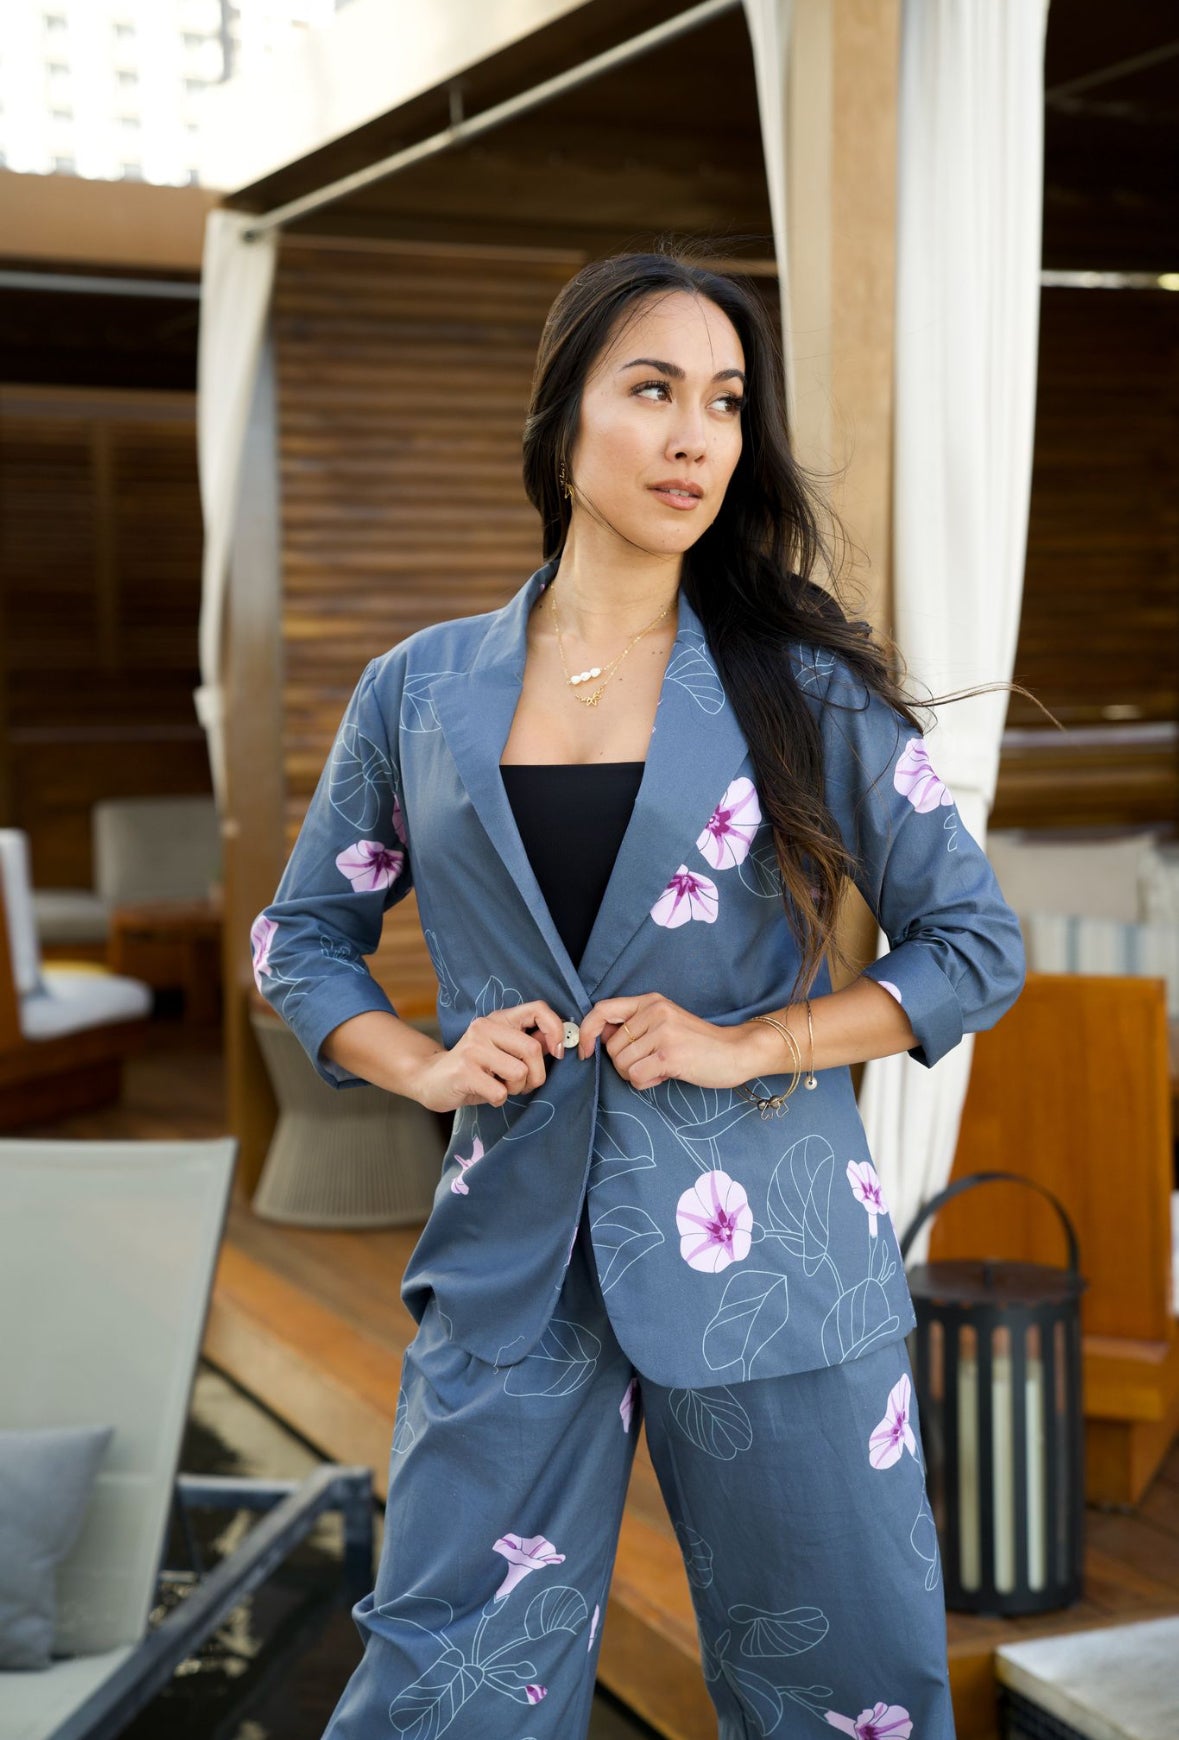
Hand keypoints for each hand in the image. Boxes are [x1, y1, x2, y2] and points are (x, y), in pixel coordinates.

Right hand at [412, 1000, 565, 1113]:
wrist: (431, 1078)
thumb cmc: (475, 1068)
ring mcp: (473, 1048)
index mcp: (498, 1019)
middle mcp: (485, 1027)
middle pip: (533, 1049)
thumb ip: (527, 1042)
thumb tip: (559, 1040)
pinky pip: (500, 1092)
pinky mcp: (464, 1070)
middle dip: (537, 1075)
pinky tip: (486, 1093)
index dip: (556, 1030)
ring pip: (519, 1073)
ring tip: (500, 1086)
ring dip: (516, 1089)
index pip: (538, 1009)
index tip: (557, 1052)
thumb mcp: (501, 1050)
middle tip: (524, 1084)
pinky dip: (499, 1099)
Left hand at [577, 993, 770, 1091]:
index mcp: (650, 1001)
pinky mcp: (669, 1055)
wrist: (736, 1051)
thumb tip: (599, 1037)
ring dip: (636, 1075)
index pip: (602, 1010)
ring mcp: (662, 1032)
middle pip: (611, 1047)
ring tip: (661, 1068)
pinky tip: (665, 1075)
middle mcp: (654, 1011)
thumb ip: (634, 1027)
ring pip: (621, 1064)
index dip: (587, 1032)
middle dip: (624, 1064)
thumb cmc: (698, 1043)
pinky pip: (636, 1077)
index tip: (586, 1051)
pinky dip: (646, 1083)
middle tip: (650, 1064)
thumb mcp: (665, 1024)